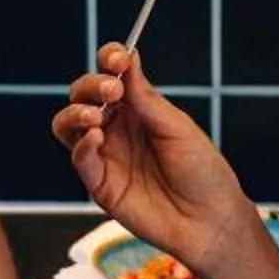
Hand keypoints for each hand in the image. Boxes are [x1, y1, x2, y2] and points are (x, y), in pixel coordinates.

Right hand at [51, 45, 255, 267]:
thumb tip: (129, 58)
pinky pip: (80, 159)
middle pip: (83, 95)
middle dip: (90, 85)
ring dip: (76, 112)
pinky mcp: (101, 184)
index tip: (117, 59)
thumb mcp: (177, 127)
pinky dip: (81, 145)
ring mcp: (106, 155)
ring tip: (96, 116)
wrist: (209, 219)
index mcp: (138, 108)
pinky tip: (96, 137)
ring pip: (68, 125)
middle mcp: (117, 127)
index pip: (111, 74)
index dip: (108, 60)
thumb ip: (146, 98)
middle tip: (111, 90)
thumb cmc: (202, 171)